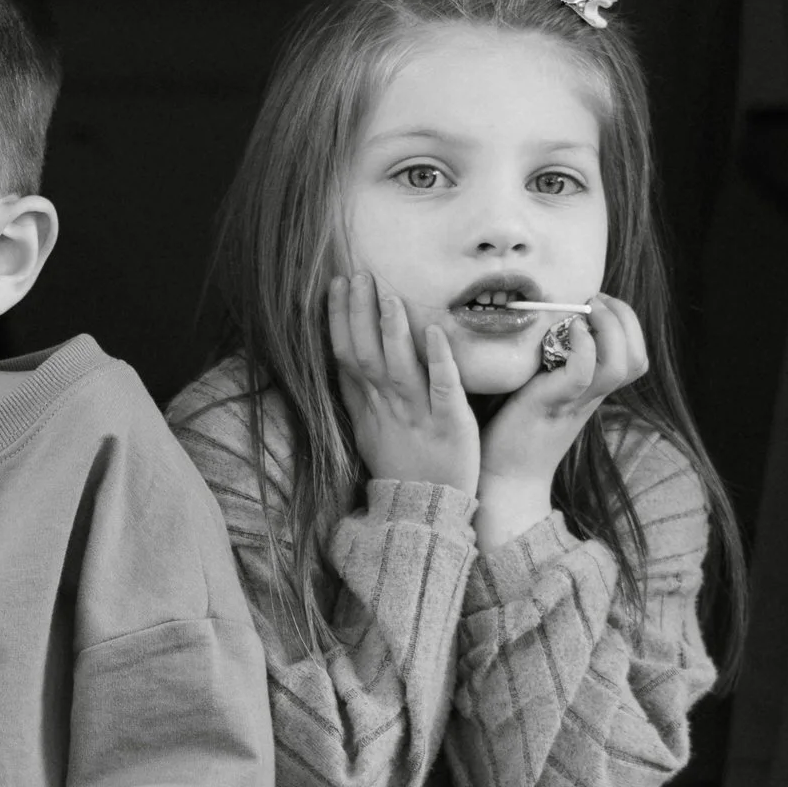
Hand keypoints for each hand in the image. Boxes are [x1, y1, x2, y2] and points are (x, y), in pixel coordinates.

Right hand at [329, 273, 481, 500]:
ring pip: (400, 369)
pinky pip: (444, 390)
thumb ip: (356, 392)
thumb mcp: (366, 430)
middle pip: (366, 355)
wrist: (426, 511)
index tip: (337, 284)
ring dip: (392, 332)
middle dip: (359, 314)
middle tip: (359, 275)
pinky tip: (435, 330)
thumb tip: (340, 355)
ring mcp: (418, 416)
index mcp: (367, 406)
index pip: (344, 355)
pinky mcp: (451, 426)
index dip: (338, 319)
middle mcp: (387, 408)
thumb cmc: (399, 466)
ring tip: (388, 296)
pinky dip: (439, 360)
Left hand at [474, 293, 649, 547]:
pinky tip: (567, 330)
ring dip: (609, 326)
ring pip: (620, 364)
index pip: (636, 357)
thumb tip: (551, 321)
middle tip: (595, 300)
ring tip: (586, 311)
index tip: (599, 302)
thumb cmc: (516, 427)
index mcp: (594, 390)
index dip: (627, 323)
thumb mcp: (544, 387)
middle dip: (625, 319)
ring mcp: (575, 401)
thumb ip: (555, 361)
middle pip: (638, 358)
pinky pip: (582, 372)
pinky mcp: (551, 403)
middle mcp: (592, 396)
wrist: (504, 476)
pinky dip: (582, 345)